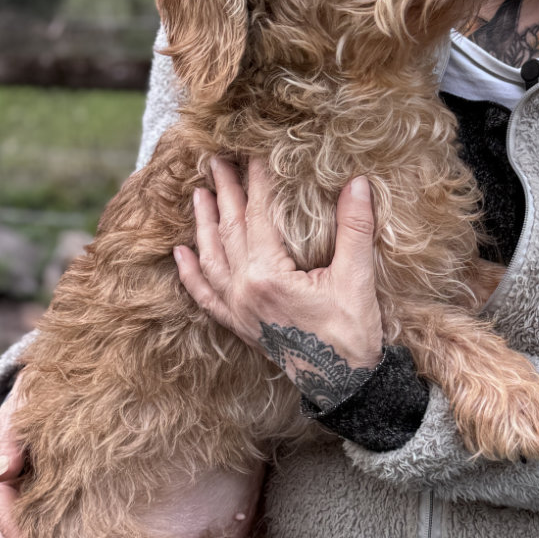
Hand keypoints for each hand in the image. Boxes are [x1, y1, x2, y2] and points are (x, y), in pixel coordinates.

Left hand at [173, 157, 383, 408]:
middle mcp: (244, 291)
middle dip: (225, 192)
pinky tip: (180, 254)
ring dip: (203, 224)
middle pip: (229, 231)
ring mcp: (237, 310)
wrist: (343, 384)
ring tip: (199, 193)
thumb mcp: (357, 277)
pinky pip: (205, 297)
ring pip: (211, 259)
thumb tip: (358, 183)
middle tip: (217, 160)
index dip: (258, 182)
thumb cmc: (351, 332)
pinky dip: (191, 274)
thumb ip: (354, 228)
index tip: (256, 153)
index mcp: (268, 276)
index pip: (259, 216)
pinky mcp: (239, 325)